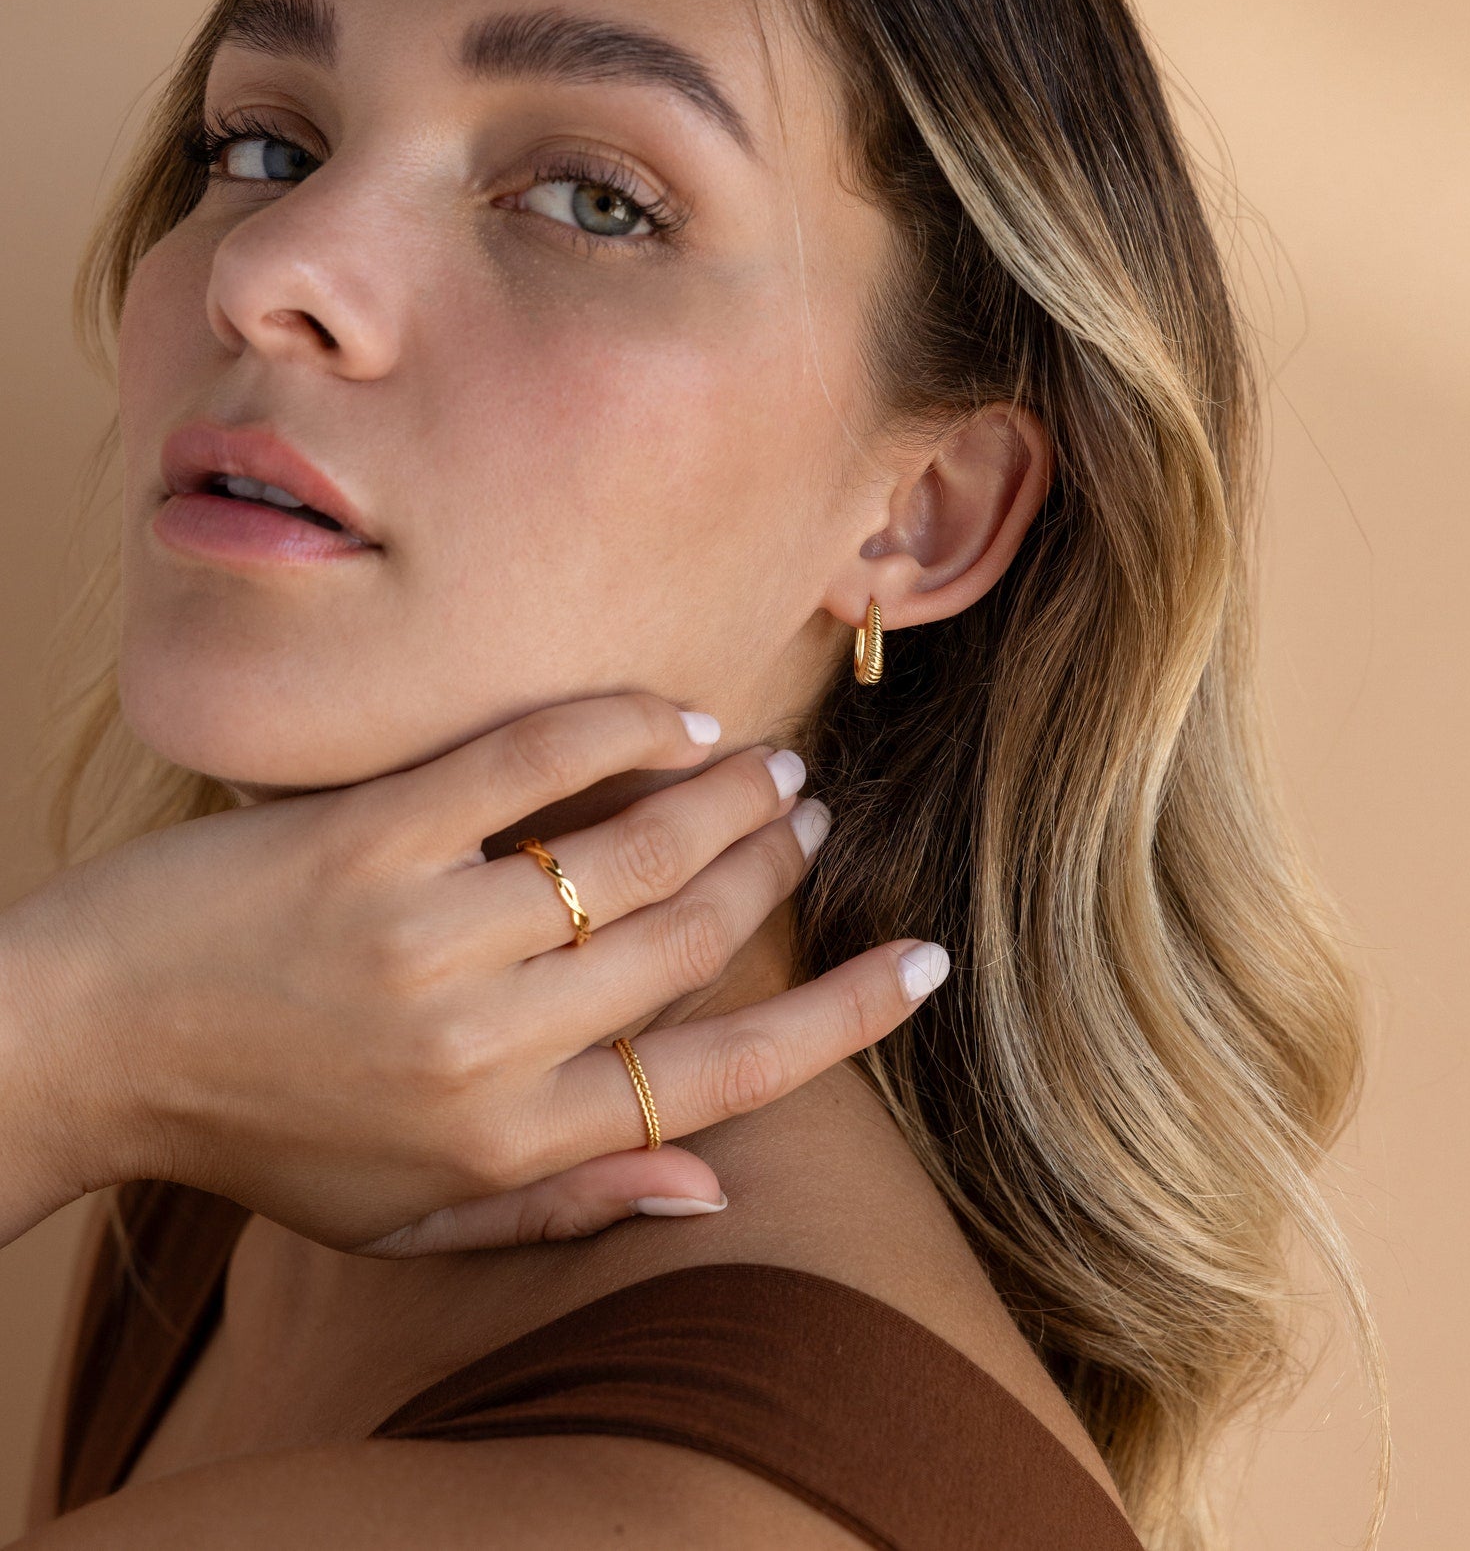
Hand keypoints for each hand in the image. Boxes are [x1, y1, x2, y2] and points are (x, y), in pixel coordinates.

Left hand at [0, 692, 948, 1251]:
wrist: (78, 1044)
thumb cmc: (257, 1133)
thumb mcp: (409, 1215)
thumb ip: (567, 1209)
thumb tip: (716, 1191)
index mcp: (512, 1141)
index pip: (725, 1077)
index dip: (844, 1017)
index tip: (921, 964)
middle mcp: (487, 1044)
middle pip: (692, 938)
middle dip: (776, 870)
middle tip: (810, 816)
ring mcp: (426, 932)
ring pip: (635, 848)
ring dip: (725, 797)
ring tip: (770, 768)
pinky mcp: (366, 838)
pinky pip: (528, 763)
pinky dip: (618, 728)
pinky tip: (670, 717)